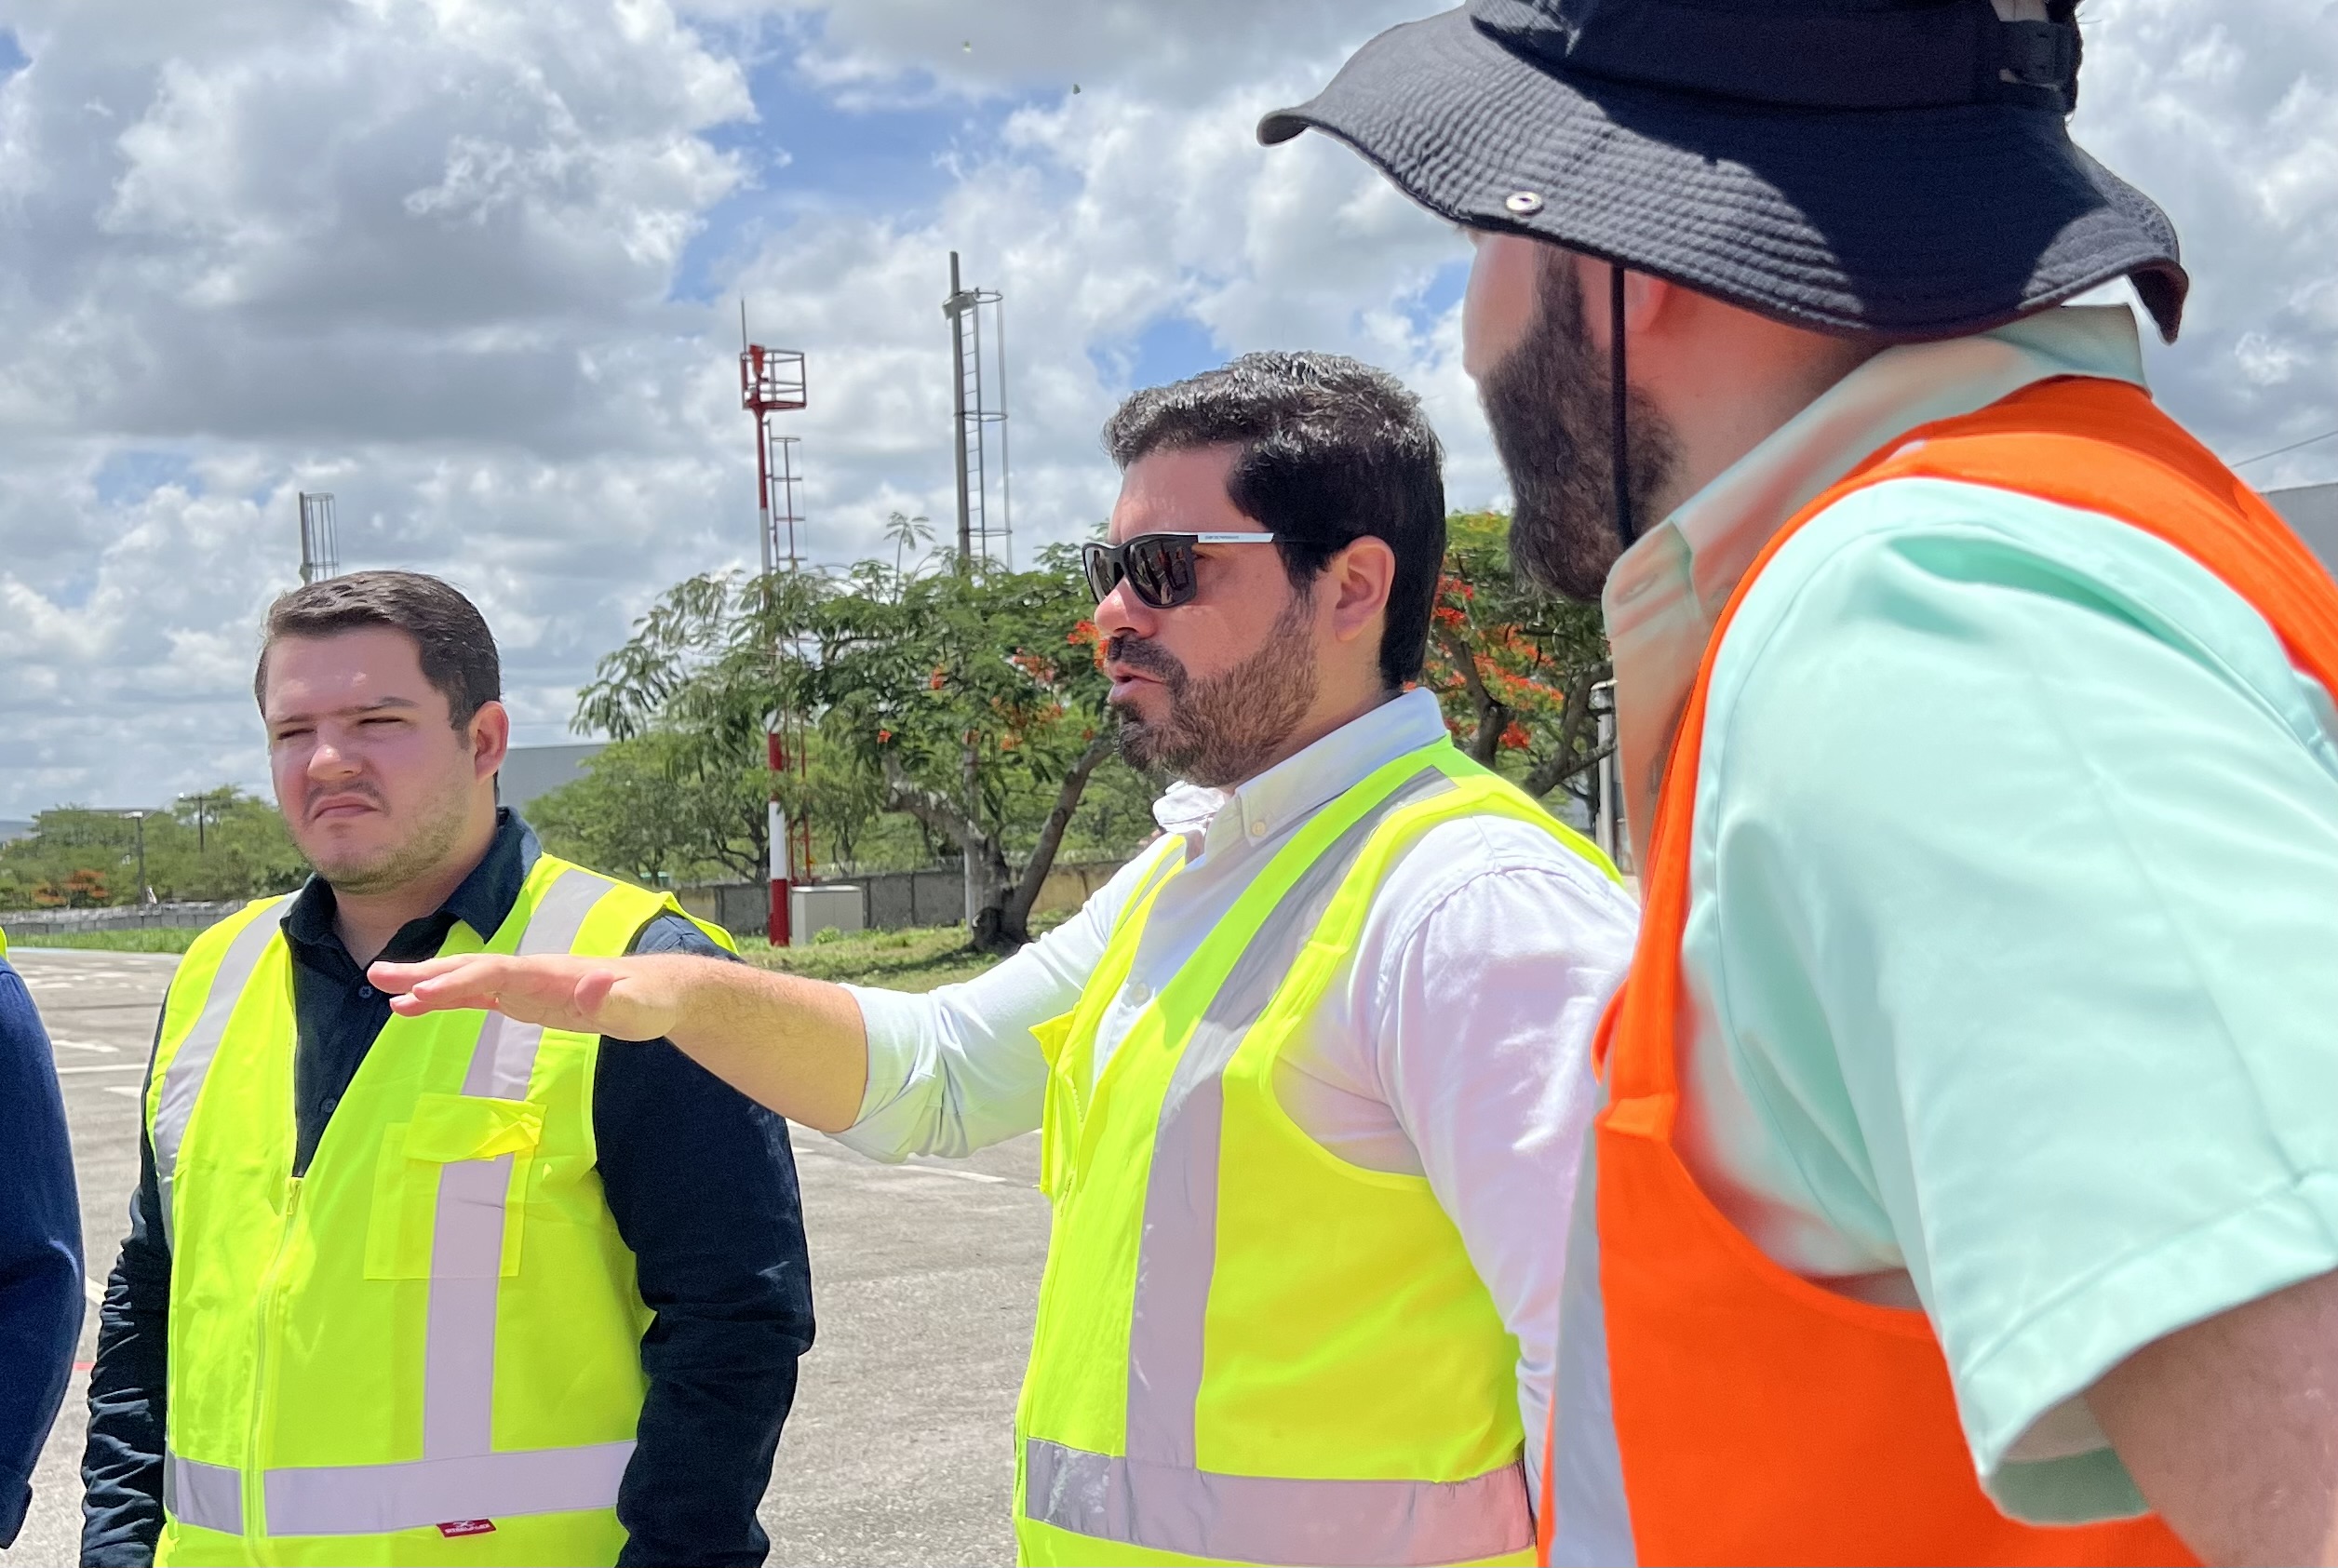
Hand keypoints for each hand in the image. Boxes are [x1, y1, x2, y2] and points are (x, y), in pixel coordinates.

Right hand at [368, 953, 683, 1042]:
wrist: (661, 993)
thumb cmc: (651, 1001)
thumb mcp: (639, 1007)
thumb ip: (614, 999)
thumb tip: (589, 987)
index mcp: (550, 973)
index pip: (495, 973)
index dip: (458, 981)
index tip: (421, 994)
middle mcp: (531, 972)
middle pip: (470, 967)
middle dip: (425, 972)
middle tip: (377, 975)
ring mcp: (525, 985)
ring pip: (466, 980)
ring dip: (426, 984)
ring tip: (382, 990)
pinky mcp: (525, 1000)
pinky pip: (476, 998)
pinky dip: (445, 1000)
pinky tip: (414, 1009)